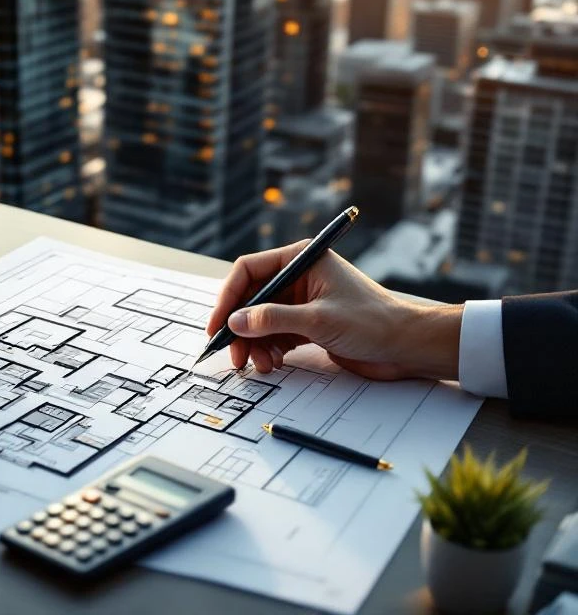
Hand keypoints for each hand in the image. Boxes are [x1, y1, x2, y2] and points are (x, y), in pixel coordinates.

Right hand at [206, 240, 462, 381]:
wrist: (407, 347)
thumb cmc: (372, 322)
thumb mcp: (318, 320)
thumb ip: (273, 319)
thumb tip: (236, 322)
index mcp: (301, 259)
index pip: (249, 270)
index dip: (228, 297)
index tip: (217, 323)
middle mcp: (298, 277)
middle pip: (251, 299)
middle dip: (240, 327)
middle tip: (233, 354)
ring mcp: (301, 302)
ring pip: (260, 321)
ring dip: (254, 344)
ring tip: (259, 365)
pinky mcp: (306, 325)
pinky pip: (274, 335)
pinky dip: (268, 350)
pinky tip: (272, 364)